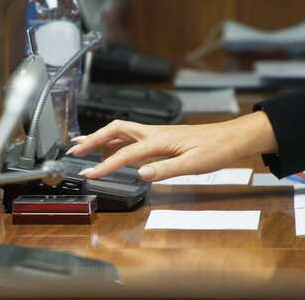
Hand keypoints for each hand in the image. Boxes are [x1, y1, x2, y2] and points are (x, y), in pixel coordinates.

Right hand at [67, 111, 277, 180]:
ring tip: (82, 143)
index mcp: (159, 140)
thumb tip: (142, 174)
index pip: (125, 153)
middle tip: (74, 150)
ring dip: (100, 136)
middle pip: (115, 131)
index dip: (105, 165)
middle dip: (92, 140)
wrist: (230, 138)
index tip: (89, 174)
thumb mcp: (194, 164)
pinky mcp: (160, 136)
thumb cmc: (216, 149)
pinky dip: (114, 137)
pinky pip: (131, 134)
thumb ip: (167, 169)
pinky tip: (110, 143)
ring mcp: (156, 133)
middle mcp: (154, 132)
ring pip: (121, 130)